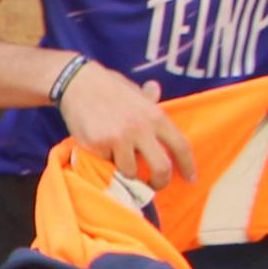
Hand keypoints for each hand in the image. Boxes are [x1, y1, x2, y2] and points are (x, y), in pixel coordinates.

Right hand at [56, 58, 195, 185]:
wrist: (77, 82)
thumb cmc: (107, 86)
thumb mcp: (133, 91)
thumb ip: (148, 98)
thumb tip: (155, 89)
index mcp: (156, 116)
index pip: (181, 146)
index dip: (188, 166)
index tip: (190, 178)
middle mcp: (141, 129)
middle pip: (161, 168)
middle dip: (159, 182)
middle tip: (153, 186)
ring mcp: (119, 138)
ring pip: (130, 171)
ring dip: (125, 170)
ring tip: (118, 161)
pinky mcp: (98, 145)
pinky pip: (106, 164)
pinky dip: (104, 160)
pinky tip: (99, 148)